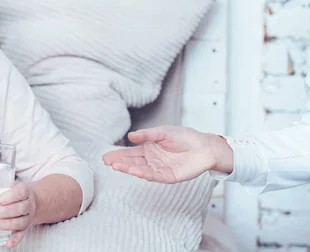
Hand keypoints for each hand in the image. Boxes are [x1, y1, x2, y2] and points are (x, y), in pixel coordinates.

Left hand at [0, 183, 36, 248]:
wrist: (28, 201)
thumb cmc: (10, 195)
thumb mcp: (1, 191)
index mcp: (23, 191)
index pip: (20, 192)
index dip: (10, 196)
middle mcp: (27, 204)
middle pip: (21, 208)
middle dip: (6, 212)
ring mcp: (27, 217)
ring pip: (22, 222)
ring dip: (8, 224)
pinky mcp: (25, 228)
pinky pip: (22, 234)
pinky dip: (15, 239)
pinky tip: (8, 243)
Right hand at [102, 126, 231, 182]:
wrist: (204, 146)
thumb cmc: (185, 137)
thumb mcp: (163, 132)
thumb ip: (147, 135)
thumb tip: (130, 136)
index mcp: (150, 149)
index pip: (131, 153)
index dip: (119, 155)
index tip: (106, 157)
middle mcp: (152, 160)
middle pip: (133, 162)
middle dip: (119, 162)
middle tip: (106, 162)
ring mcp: (159, 169)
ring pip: (140, 170)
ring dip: (128, 168)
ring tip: (116, 166)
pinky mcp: (168, 176)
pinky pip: (153, 176)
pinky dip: (142, 174)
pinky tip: (133, 171)